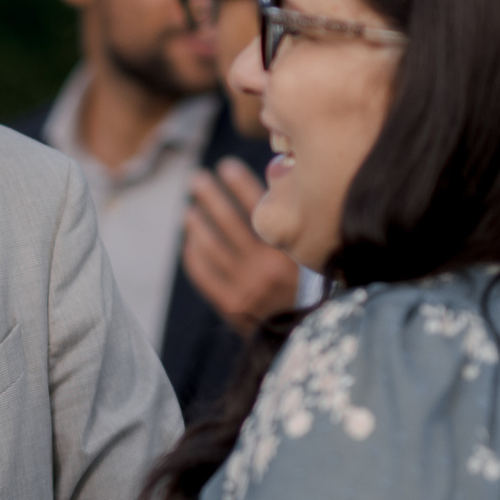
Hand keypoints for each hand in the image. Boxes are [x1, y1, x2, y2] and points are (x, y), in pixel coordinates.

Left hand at [182, 159, 301, 334]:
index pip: (258, 205)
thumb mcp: (310, 252)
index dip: (239, 182)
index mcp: (290, 250)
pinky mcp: (230, 304)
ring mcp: (245, 288)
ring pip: (210, 246)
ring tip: (188, 210)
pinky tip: (191, 241)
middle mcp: (265, 268)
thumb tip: (272, 180)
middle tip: (196, 178)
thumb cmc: (311, 286)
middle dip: (210, 195)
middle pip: (228, 221)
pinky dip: (193, 253)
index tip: (225, 165)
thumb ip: (290, 224)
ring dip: (196, 224)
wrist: (306, 333)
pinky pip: (202, 273)